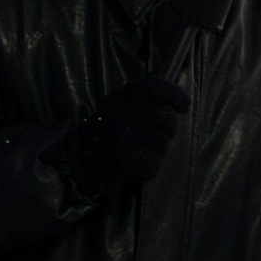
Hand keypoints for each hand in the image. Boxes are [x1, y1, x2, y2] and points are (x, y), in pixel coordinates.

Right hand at [51, 77, 190, 198]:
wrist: (77, 157)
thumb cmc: (104, 133)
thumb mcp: (120, 105)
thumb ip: (145, 101)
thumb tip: (180, 103)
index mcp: (128, 94)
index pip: (162, 88)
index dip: (177, 96)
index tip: (183, 106)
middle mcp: (131, 109)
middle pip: (169, 120)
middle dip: (164, 133)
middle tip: (143, 138)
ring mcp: (132, 132)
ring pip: (163, 146)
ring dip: (152, 154)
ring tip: (130, 152)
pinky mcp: (132, 157)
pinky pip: (154, 165)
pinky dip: (144, 171)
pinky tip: (129, 167)